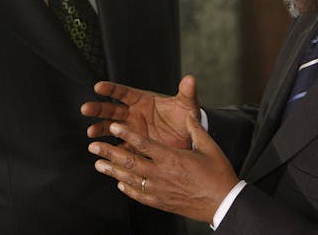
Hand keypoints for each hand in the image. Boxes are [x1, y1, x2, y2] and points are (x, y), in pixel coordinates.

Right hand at [81, 75, 199, 149]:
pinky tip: (102, 152)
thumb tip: (191, 79)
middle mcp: (134, 114)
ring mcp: (132, 130)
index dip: (111, 89)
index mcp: (143, 100)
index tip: (98, 86)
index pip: (123, 93)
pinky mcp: (135, 146)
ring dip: (100, 129)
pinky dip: (111, 150)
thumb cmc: (185, 117)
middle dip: (98, 108)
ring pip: (111, 128)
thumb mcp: (187, 105)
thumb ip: (187, 93)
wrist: (189, 139)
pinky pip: (120, 148)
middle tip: (86, 109)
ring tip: (91, 133)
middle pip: (112, 109)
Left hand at [88, 114, 238, 224]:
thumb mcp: (209, 147)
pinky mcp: (161, 202)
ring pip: (129, 179)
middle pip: (130, 162)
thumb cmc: (218, 174)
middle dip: (109, 152)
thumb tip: (188, 114)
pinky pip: (139, 195)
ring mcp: (159, 190)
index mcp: (172, 158)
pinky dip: (127, 188)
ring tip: (98, 163)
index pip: (144, 144)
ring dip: (112, 171)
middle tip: (94, 145)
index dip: (127, 134)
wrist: (224, 204)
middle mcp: (161, 174)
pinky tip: (118, 184)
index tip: (114, 126)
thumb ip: (195, 129)